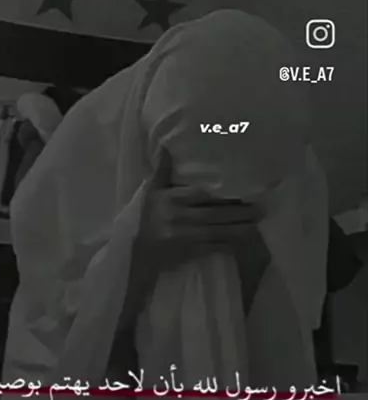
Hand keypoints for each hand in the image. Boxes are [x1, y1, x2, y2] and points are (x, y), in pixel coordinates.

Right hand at [136, 149, 261, 268]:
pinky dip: (230, 244)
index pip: (200, 195)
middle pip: (214, 215)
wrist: (138, 253)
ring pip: (217, 233)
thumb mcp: (151, 192)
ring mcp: (184, 237)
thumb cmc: (147, 217)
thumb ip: (162, 170)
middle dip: (238, 214)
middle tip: (260, 210)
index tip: (242, 192)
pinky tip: (243, 240)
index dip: (221, 195)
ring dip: (239, 229)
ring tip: (257, 223)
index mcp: (170, 200)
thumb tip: (167, 146)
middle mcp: (178, 217)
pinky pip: (214, 247)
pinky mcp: (189, 252)